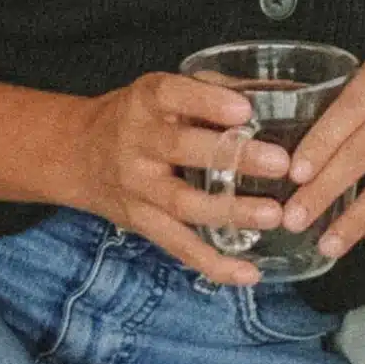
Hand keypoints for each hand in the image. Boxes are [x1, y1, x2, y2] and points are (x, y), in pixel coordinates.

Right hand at [69, 71, 294, 284]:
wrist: (79, 153)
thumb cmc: (139, 117)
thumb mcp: (164, 91)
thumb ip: (216, 90)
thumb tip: (286, 91)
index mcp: (147, 101)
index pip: (173, 95)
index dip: (208, 102)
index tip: (245, 110)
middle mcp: (138, 143)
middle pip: (182, 150)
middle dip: (233, 158)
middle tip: (280, 163)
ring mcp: (138, 187)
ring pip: (183, 204)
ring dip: (230, 212)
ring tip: (273, 215)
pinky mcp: (143, 223)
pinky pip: (178, 246)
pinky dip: (213, 263)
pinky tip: (248, 273)